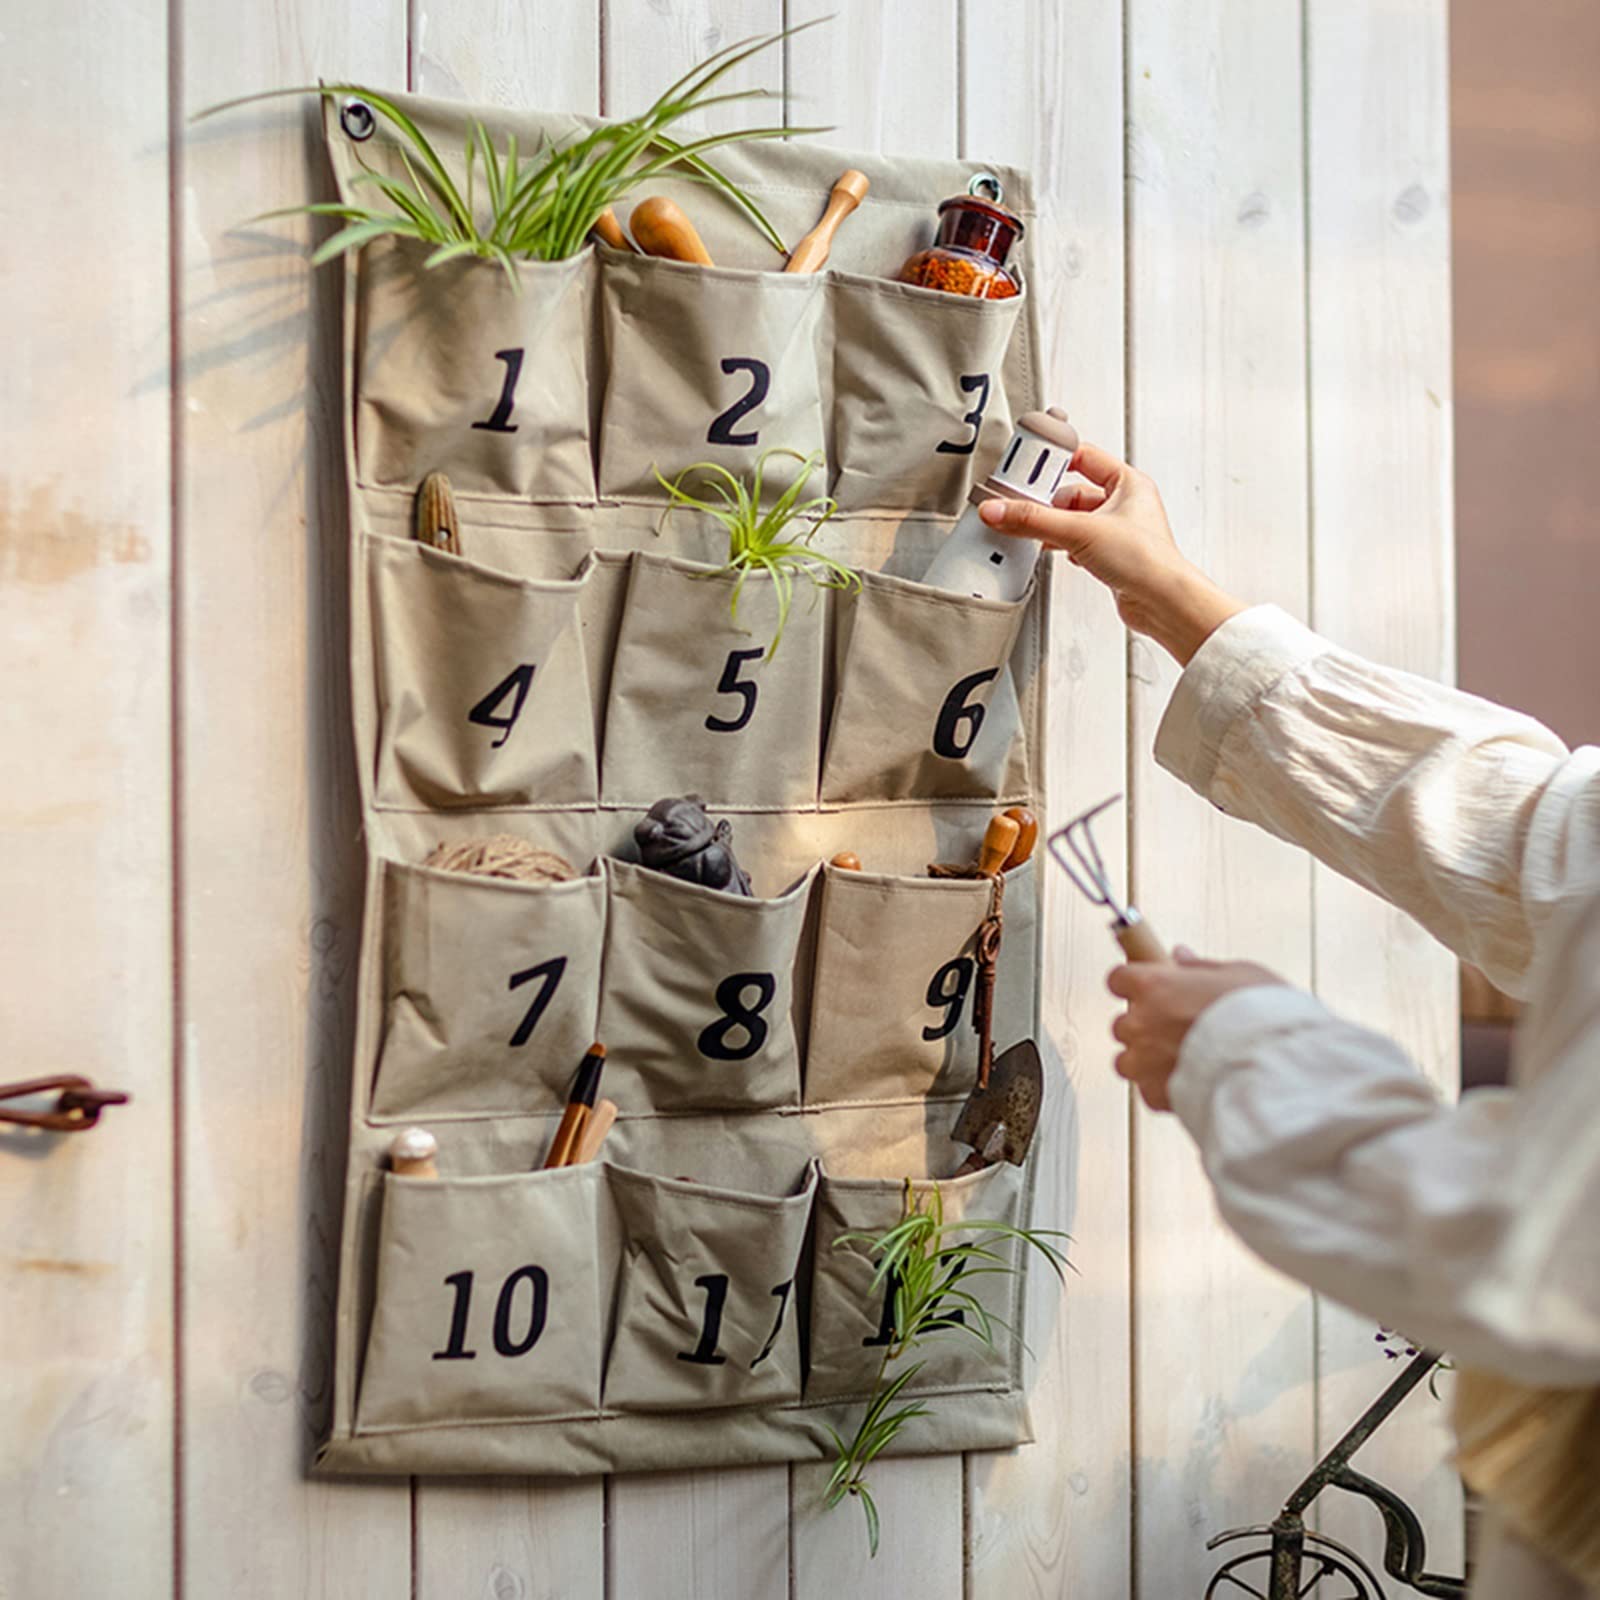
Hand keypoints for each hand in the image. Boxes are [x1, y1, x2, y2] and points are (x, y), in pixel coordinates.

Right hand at [978, 442, 1243, 663]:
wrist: (1163, 603)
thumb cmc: (1146, 560)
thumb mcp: (1080, 531)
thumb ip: (1033, 520)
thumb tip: (999, 510)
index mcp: (1128, 482)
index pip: (1083, 456)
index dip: (1055, 460)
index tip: (1027, 466)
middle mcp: (1125, 504)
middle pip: (1072, 491)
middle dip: (1047, 500)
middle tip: (1022, 504)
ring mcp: (1117, 531)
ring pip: (1074, 519)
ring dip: (1053, 525)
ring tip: (1032, 530)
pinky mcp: (1111, 555)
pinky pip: (1078, 542)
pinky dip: (1062, 544)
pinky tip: (1052, 550)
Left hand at [1107, 947, 1284, 1110]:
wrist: (1275, 1068)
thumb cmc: (1262, 1016)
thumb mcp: (1238, 974)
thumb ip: (1200, 967)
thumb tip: (1181, 957)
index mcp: (1154, 986)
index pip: (1119, 979)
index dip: (1134, 984)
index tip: (1146, 988)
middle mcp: (1140, 1023)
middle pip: (1124, 1022)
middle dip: (1146, 1025)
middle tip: (1179, 1027)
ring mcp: (1144, 1061)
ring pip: (1128, 1060)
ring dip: (1147, 1059)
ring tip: (1185, 1059)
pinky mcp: (1155, 1095)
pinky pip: (1148, 1090)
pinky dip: (1163, 1088)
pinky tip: (1192, 1080)